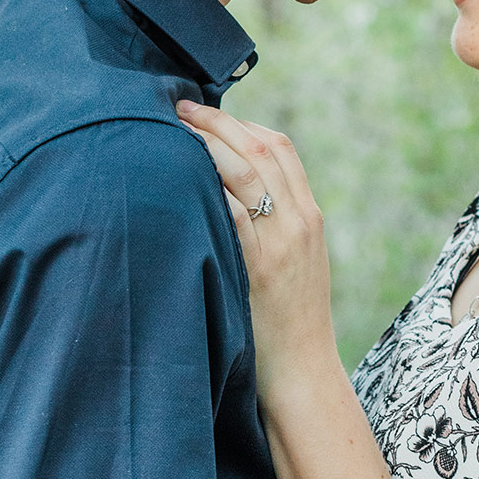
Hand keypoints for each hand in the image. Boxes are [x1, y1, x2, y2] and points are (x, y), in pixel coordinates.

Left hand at [177, 101, 335, 387]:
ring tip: (170, 129)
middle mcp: (300, 221)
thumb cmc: (289, 322)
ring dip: (204, 142)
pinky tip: (175, 175)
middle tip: (178, 106)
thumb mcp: (295, 264)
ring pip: (246, 170)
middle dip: (217, 120)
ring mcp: (282, 243)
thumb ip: (274, 227)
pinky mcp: (259, 267)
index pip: (280, 147)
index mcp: (309, 216)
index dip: (240, 122)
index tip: (206, 111)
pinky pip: (231, 212)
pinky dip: (205, 186)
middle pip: (260, 147)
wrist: (304, 372)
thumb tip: (230, 196)